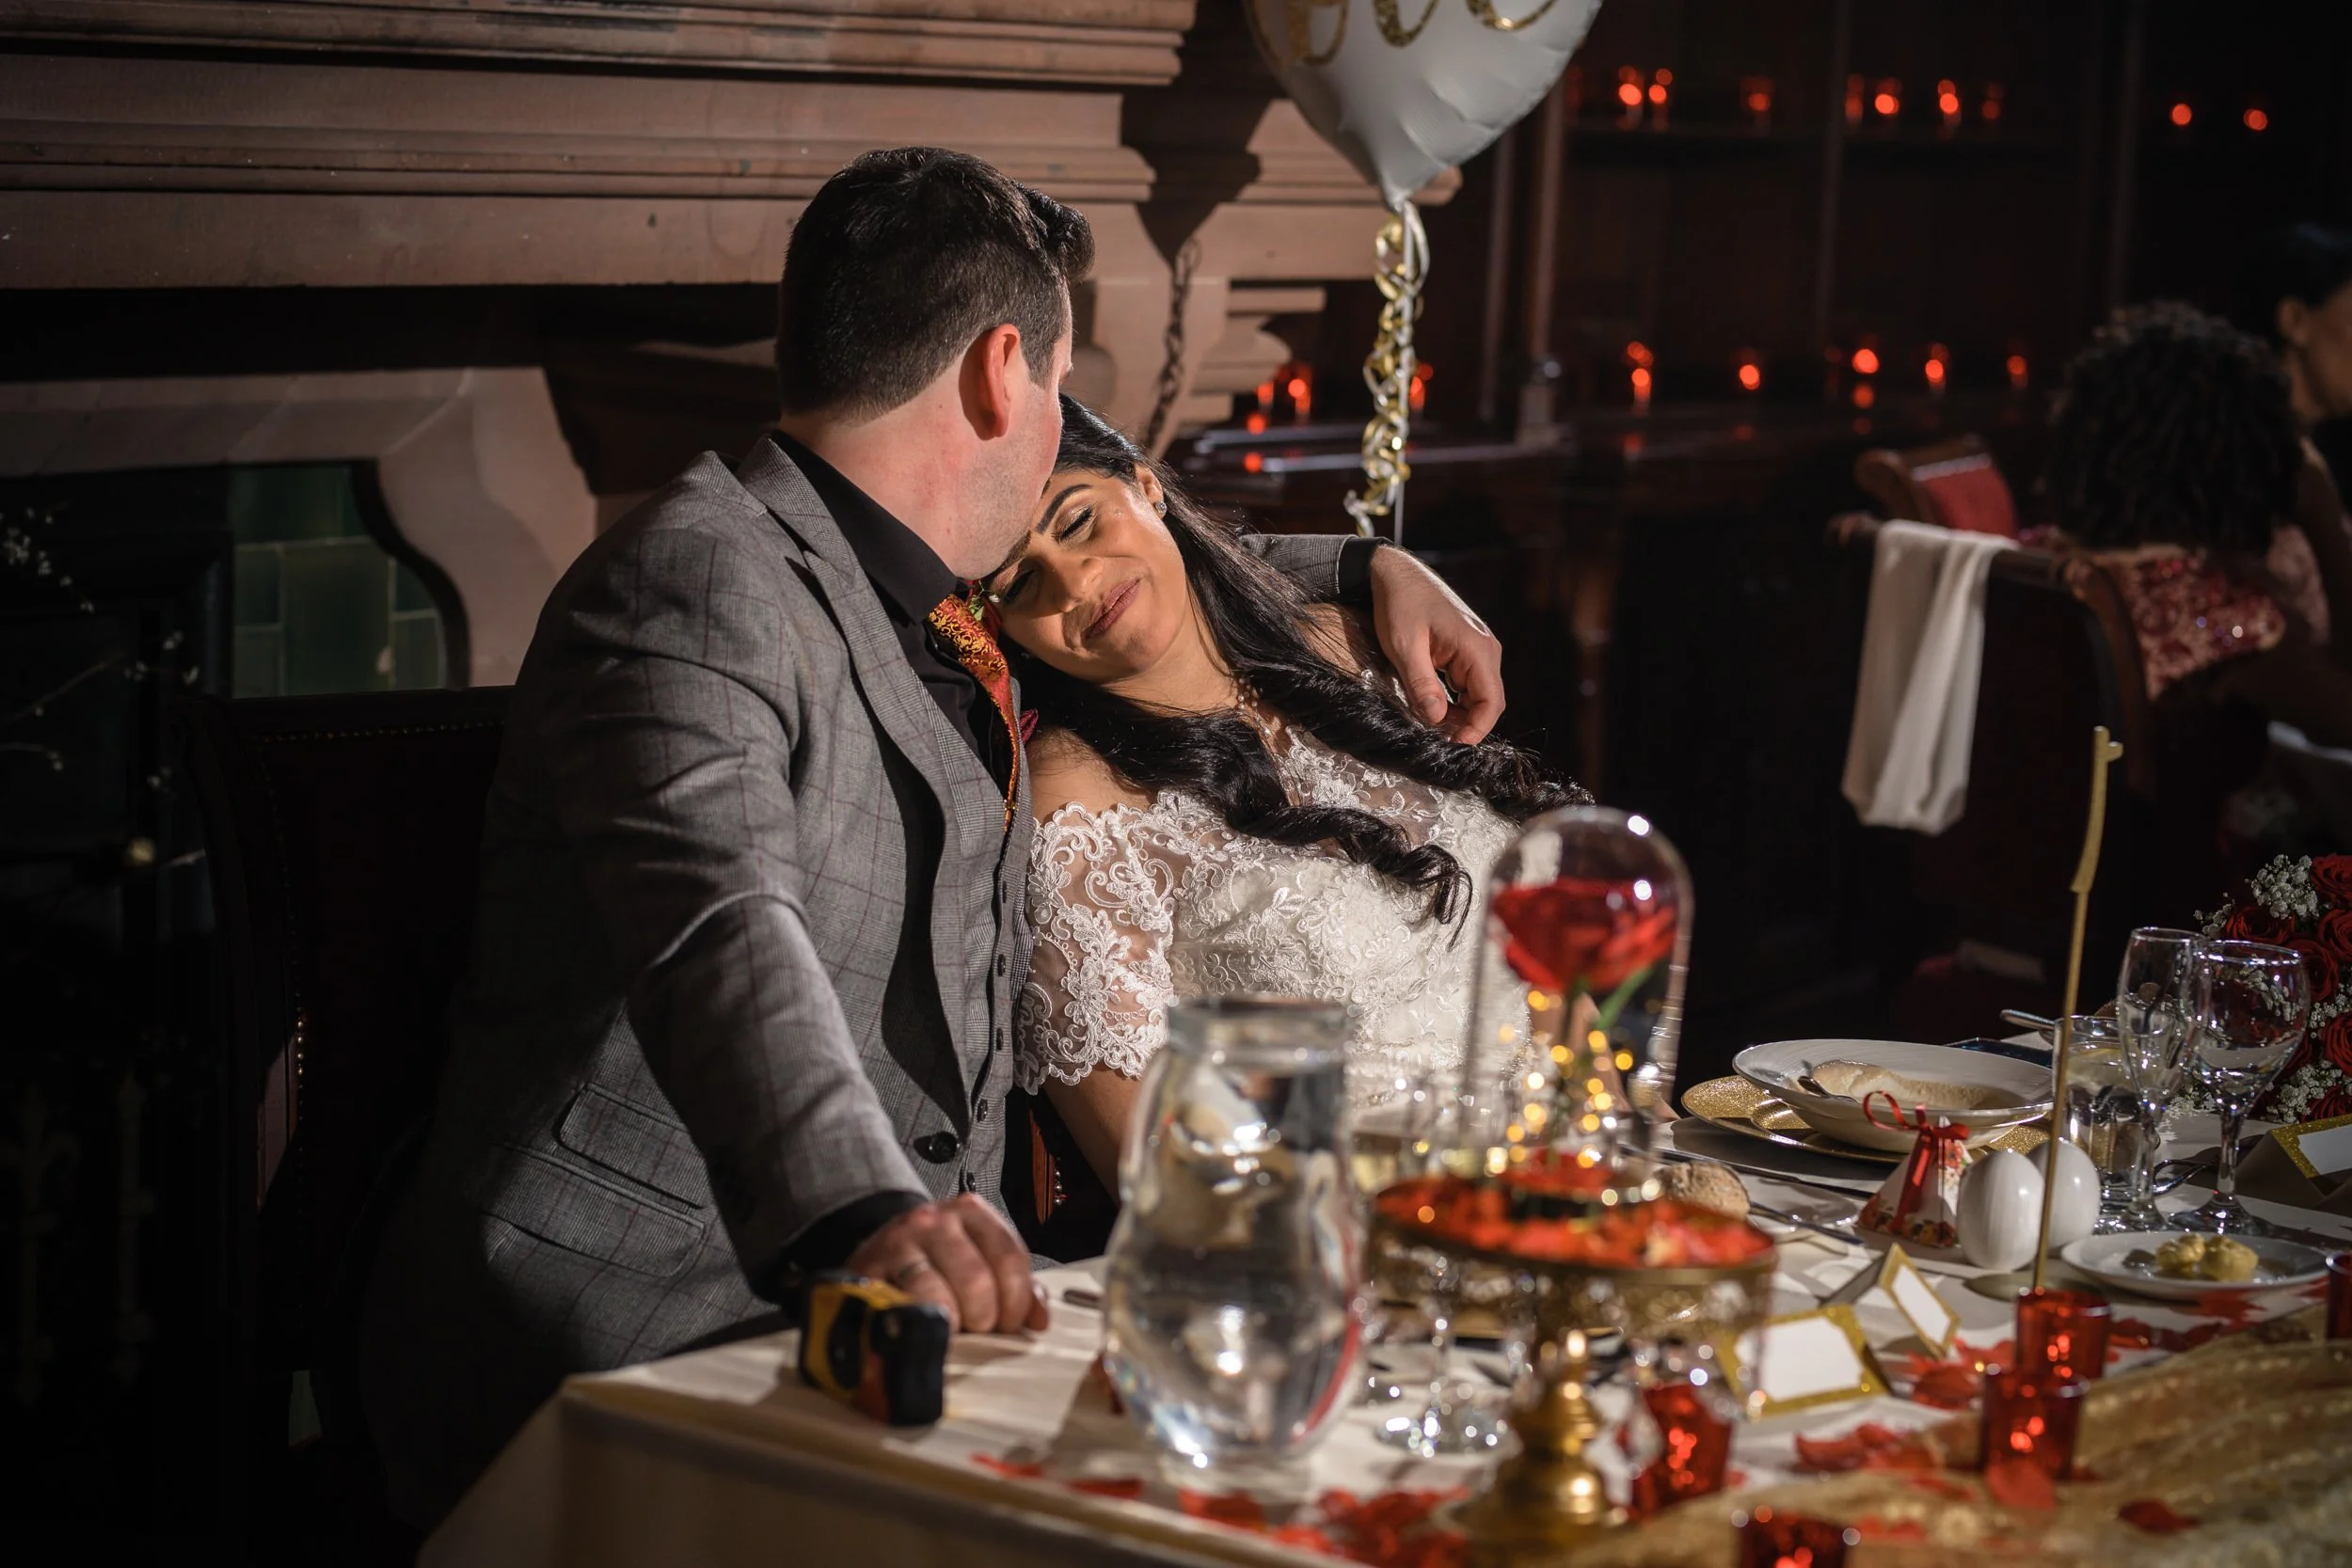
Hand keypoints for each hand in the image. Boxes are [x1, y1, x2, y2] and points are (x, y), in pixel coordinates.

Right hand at [845, 1193, 1048, 1333]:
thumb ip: (1012, 1284)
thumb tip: (1039, 1320)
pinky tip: (925, 1337)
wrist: (878, 1252)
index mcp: (971, 1213)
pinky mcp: (869, 1269)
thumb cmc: (936, 1262)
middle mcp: (935, 1220)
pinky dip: (917, 1328)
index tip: (1011, 1325)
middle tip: (978, 1333)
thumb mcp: (977, 1257)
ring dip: (950, 1325)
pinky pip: (899, 1307)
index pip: (1009, 1257)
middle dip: (983, 1317)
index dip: (1016, 1300)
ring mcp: (899, 1242)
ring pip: (936, 1294)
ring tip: (952, 1336)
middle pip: (976, 1278)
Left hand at [1366, 545, 1504, 742]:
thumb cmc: (1401, 604)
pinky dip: (1453, 702)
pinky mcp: (1465, 652)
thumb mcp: (1404, 647)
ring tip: (1430, 727)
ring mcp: (1477, 650)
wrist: (1397, 574)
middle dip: (1466, 726)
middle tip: (1436, 741)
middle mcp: (1485, 650)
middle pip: (1488, 702)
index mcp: (1477, 648)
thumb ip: (1421, 685)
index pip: (1492, 702)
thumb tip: (1436, 721)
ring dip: (1458, 715)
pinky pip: (1467, 685)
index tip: (1453, 746)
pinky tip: (1431, 709)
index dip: (1476, 730)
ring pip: (1477, 696)